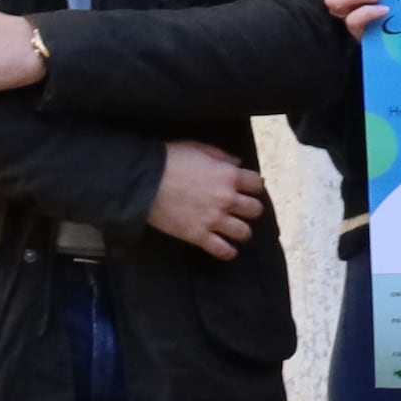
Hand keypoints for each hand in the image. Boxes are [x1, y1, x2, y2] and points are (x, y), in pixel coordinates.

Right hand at [145, 140, 268, 258]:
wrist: (143, 181)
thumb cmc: (169, 160)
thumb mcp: (197, 148)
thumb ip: (221, 156)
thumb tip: (238, 163)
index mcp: (227, 175)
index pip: (257, 184)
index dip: (253, 186)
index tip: (247, 189)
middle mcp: (226, 199)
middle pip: (255, 210)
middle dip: (250, 209)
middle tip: (241, 210)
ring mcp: (214, 219)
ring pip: (244, 232)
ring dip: (241, 231)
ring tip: (234, 230)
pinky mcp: (198, 235)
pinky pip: (223, 250)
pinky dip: (228, 252)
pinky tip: (226, 249)